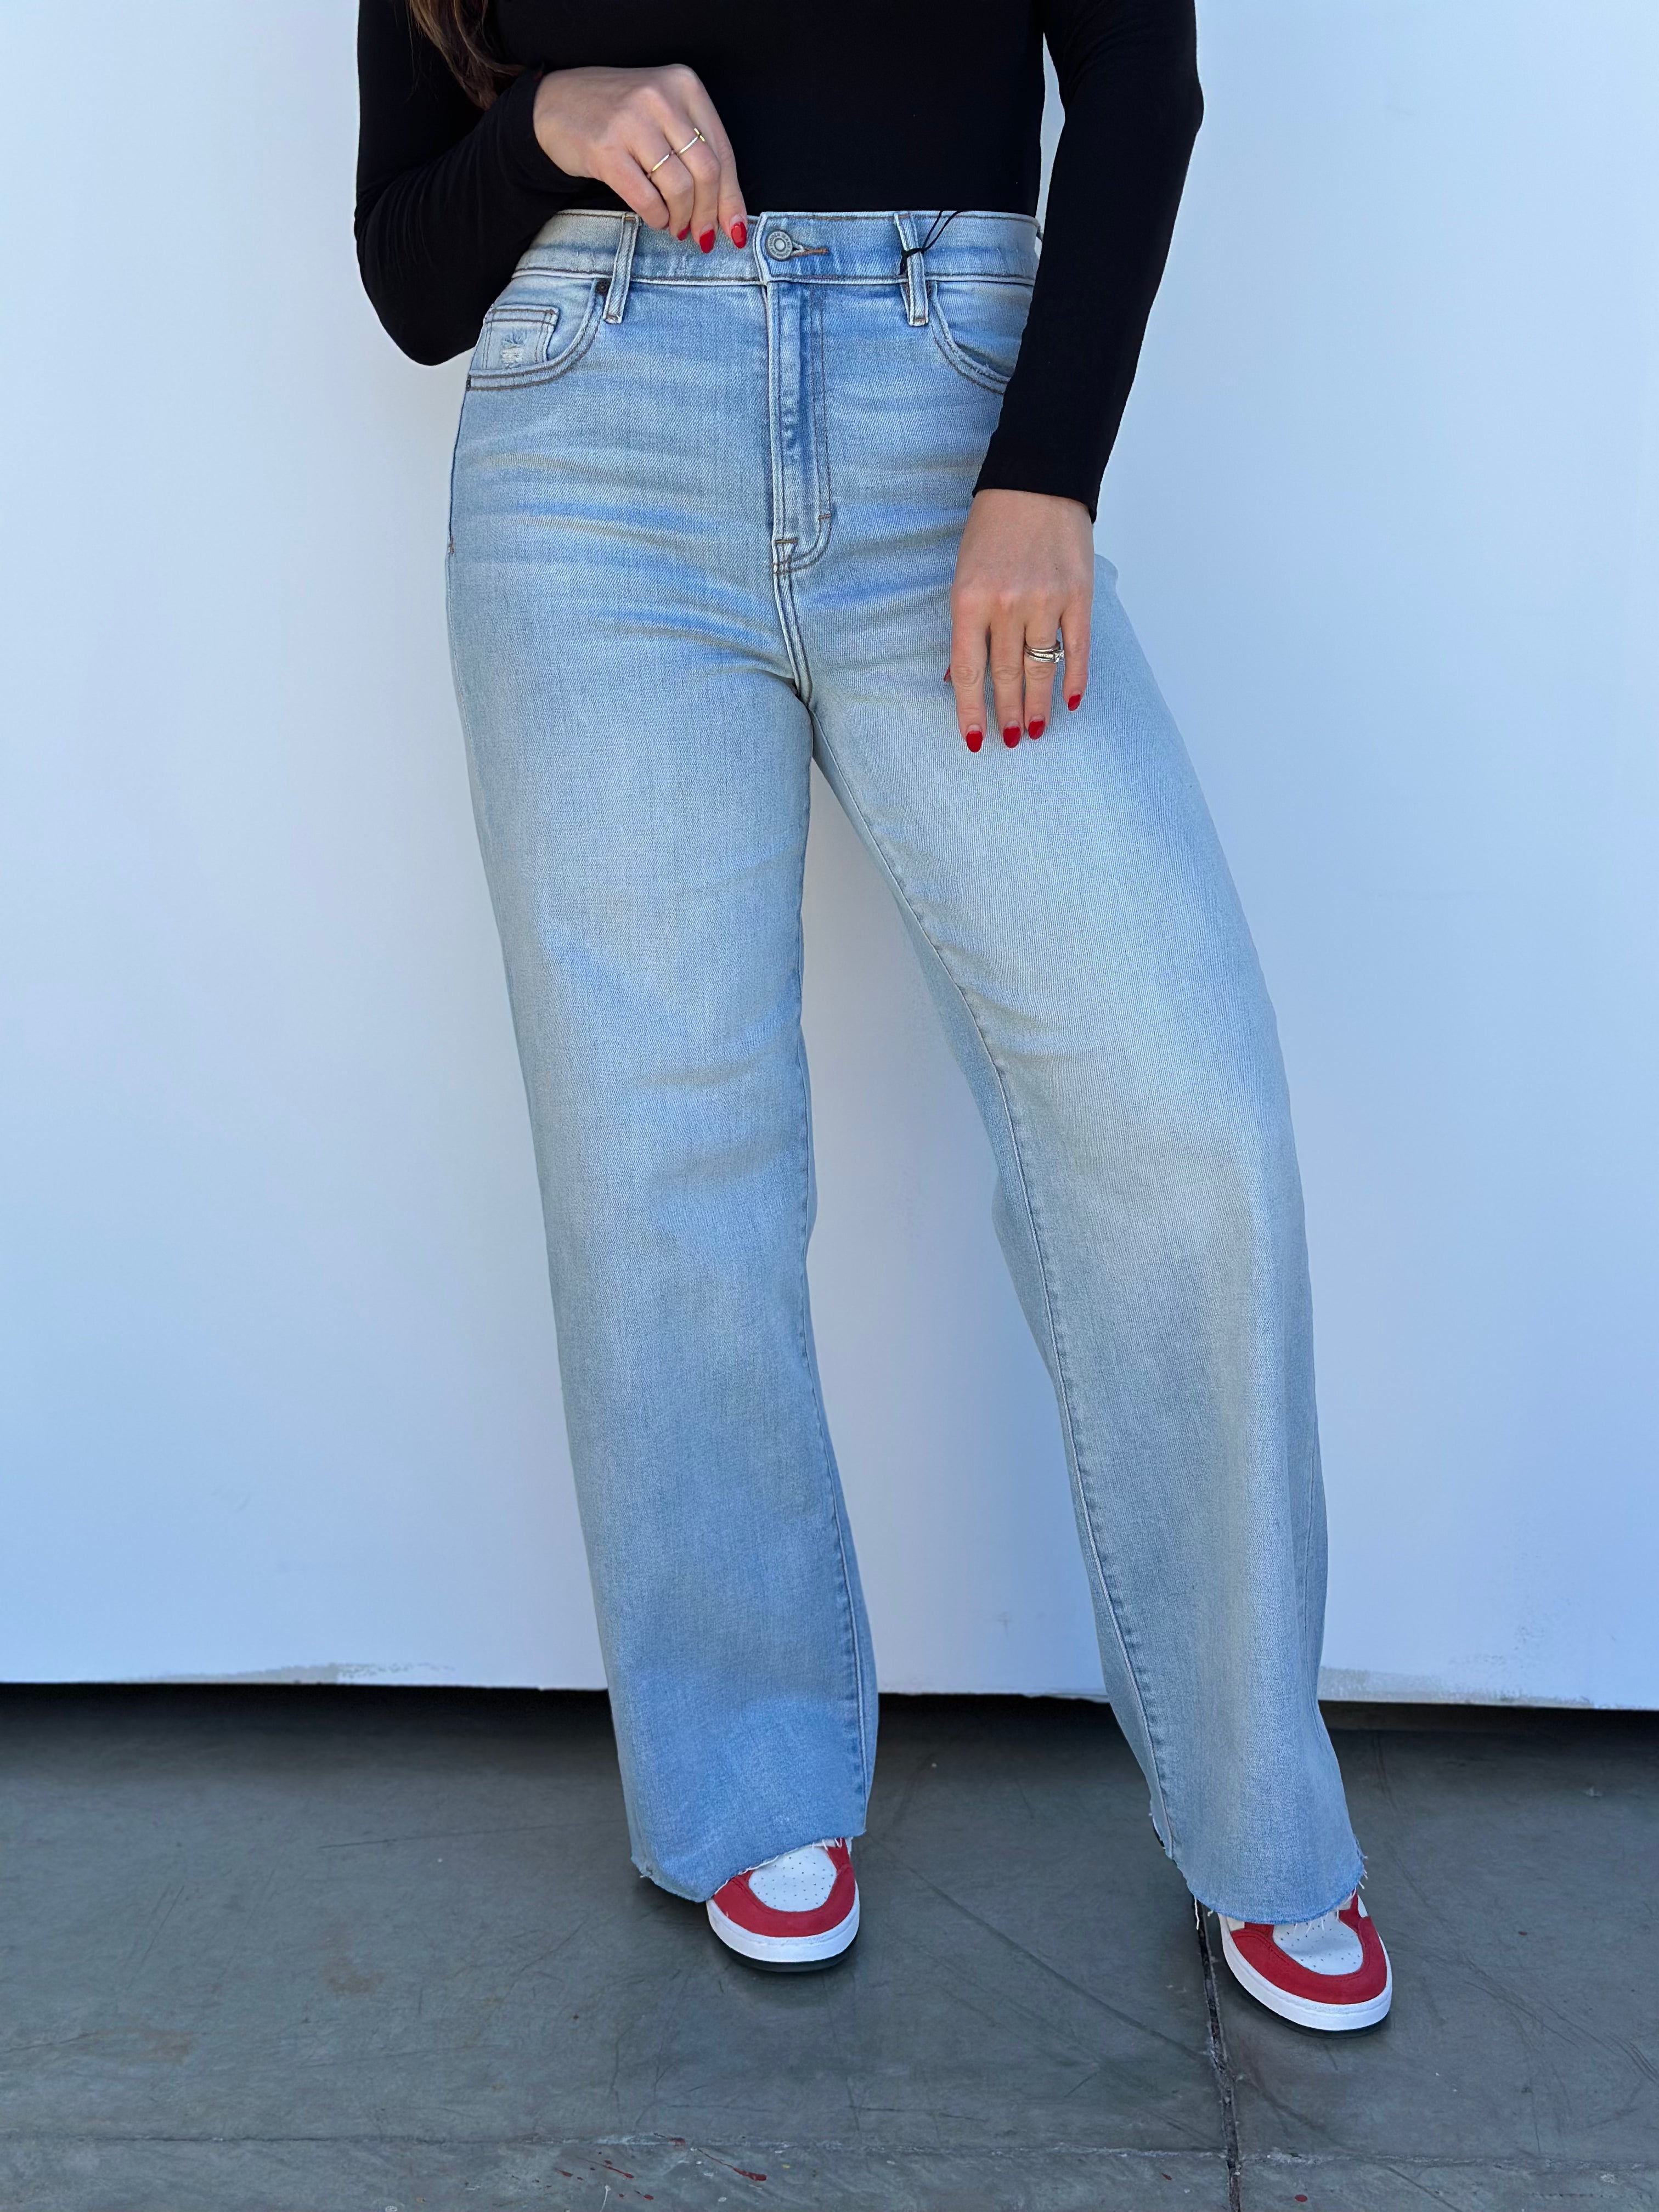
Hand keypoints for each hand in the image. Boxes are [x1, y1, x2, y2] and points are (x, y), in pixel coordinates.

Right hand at [533, 66, 746, 252]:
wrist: (554, 103)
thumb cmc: (617, 114)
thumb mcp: (663, 114)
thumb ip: (696, 150)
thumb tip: (727, 212)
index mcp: (684, 84)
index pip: (722, 151)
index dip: (731, 198)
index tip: (734, 229)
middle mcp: (660, 97)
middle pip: (706, 172)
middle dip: (708, 214)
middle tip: (702, 235)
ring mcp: (631, 121)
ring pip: (679, 188)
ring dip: (681, 219)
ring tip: (674, 226)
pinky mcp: (606, 149)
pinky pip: (646, 199)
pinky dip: (656, 217)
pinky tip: (655, 218)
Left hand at [946, 489, 1093, 750]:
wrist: (1038, 481)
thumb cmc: (994, 528)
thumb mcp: (964, 573)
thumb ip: (965, 627)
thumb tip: (960, 678)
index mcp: (969, 600)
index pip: (968, 671)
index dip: (971, 710)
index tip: (975, 741)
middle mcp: (1007, 605)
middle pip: (1005, 675)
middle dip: (1006, 713)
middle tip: (1010, 741)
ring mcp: (1046, 601)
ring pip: (1041, 668)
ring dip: (1038, 705)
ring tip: (1036, 730)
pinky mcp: (1078, 595)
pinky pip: (1077, 648)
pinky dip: (1075, 678)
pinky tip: (1071, 702)